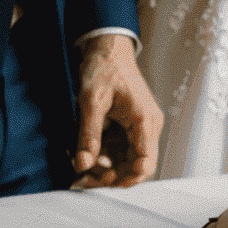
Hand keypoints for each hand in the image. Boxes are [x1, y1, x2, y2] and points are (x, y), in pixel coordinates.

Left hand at [71, 34, 162, 187]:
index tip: (101, 179)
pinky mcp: (129, 127)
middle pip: (135, 167)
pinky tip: (84, 151)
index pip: (145, 164)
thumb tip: (83, 164)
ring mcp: (139, 127)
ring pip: (125, 161)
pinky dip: (102, 155)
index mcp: (145, 121)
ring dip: (104, 166)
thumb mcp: (92, 100)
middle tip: (83, 175)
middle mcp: (147, 127)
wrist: (107, 48)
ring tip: (79, 160)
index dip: (125, 179)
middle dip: (110, 175)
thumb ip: (88, 134)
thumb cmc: (105, 67)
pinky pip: (119, 150)